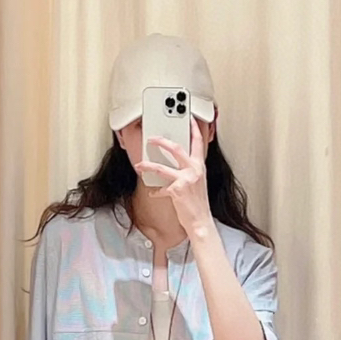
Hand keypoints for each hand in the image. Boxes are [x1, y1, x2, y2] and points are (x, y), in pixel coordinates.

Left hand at [135, 117, 213, 234]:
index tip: (188, 118)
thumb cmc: (198, 203)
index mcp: (200, 166)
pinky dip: (155, 191)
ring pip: (162, 167)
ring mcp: (186, 180)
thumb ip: (189, 170)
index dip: (193, 128)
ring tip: (139, 164)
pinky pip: (161, 188)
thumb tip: (175, 163)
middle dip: (161, 141)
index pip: (197, 142)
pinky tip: (153, 192)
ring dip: (148, 165)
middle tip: (151, 139)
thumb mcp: (197, 182)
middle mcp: (194, 170)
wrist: (201, 221)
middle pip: (176, 148)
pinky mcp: (177, 190)